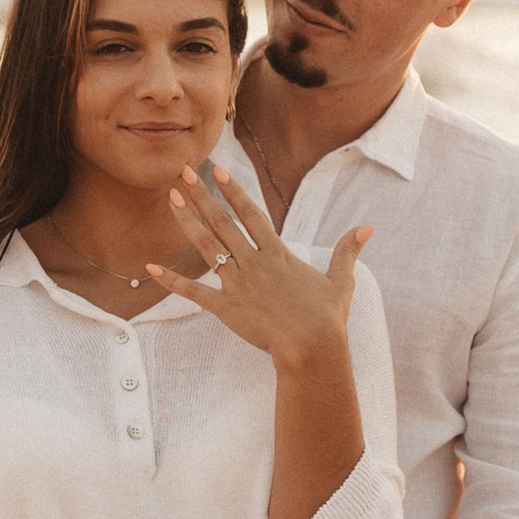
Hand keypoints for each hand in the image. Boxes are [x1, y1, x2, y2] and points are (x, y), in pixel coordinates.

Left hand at [164, 164, 369, 370]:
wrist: (313, 348)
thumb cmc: (327, 317)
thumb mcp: (340, 280)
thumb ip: (347, 250)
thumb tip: (368, 227)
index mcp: (278, 254)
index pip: (252, 214)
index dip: (234, 191)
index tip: (218, 171)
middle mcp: (255, 263)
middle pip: (224, 222)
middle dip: (202, 195)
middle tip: (183, 172)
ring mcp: (239, 284)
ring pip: (208, 247)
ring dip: (188, 222)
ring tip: (171, 199)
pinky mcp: (227, 308)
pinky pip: (195, 292)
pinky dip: (172, 281)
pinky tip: (150, 268)